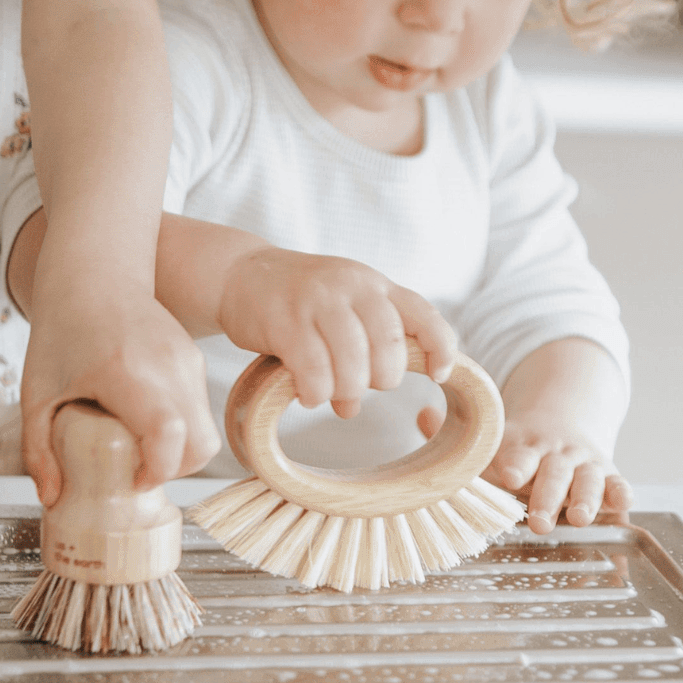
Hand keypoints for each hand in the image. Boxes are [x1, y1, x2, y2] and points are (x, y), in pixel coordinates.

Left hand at [17, 213, 220, 506]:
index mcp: (127, 373)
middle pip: (201, 444)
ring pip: (205, 430)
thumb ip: (39, 451)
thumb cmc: (62, 328)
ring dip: (177, 450)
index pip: (168, 436)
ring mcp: (188, 362)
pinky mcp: (195, 360)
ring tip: (135, 442)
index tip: (129, 481)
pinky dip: (180, 429)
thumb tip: (53, 498)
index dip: (156, 472)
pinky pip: (201, 410)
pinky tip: (144, 419)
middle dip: (173, 471)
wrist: (96, 274)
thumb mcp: (37, 394)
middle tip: (134, 470)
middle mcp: (169, 367)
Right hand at [216, 245, 457, 416]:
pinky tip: (308, 394)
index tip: (439, 377)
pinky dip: (316, 391)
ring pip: (353, 358)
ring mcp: (318, 300)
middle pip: (390, 342)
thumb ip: (360, 351)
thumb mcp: (342, 312)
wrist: (242, 274)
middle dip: (382, 378)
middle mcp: (353, 286)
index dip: (440, 348)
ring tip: (333, 396)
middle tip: (361, 387)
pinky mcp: (284, 319)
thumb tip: (352, 408)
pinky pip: (313, 367)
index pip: (424, 315)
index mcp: (376, 285)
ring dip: (348, 388)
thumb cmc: (301, 302)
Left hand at [418, 402, 632, 533]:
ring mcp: (585, 465)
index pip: (520, 452)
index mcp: (526, 443)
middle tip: (537, 519)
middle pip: (555, 473)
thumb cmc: (519, 447)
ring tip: (578, 517)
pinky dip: (621, 493)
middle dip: (548, 495)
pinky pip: (618, 484)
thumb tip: (423, 414)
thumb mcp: (493, 439)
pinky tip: (622, 503)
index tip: (509, 473)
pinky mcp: (608, 477)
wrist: (563, 425)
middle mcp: (557, 453)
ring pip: (588, 479)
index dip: (516, 462)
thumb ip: (458, 435)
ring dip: (585, 497)